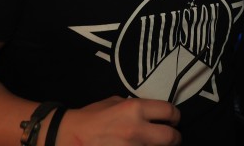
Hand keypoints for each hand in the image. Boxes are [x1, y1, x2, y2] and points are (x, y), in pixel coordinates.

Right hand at [55, 96, 180, 145]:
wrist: (68, 137)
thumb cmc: (92, 117)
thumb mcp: (116, 102)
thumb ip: (137, 106)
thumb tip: (153, 113)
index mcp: (134, 108)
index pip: (169, 112)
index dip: (174, 117)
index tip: (173, 121)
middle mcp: (136, 130)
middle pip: (171, 137)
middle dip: (174, 138)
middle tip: (171, 138)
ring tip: (153, 144)